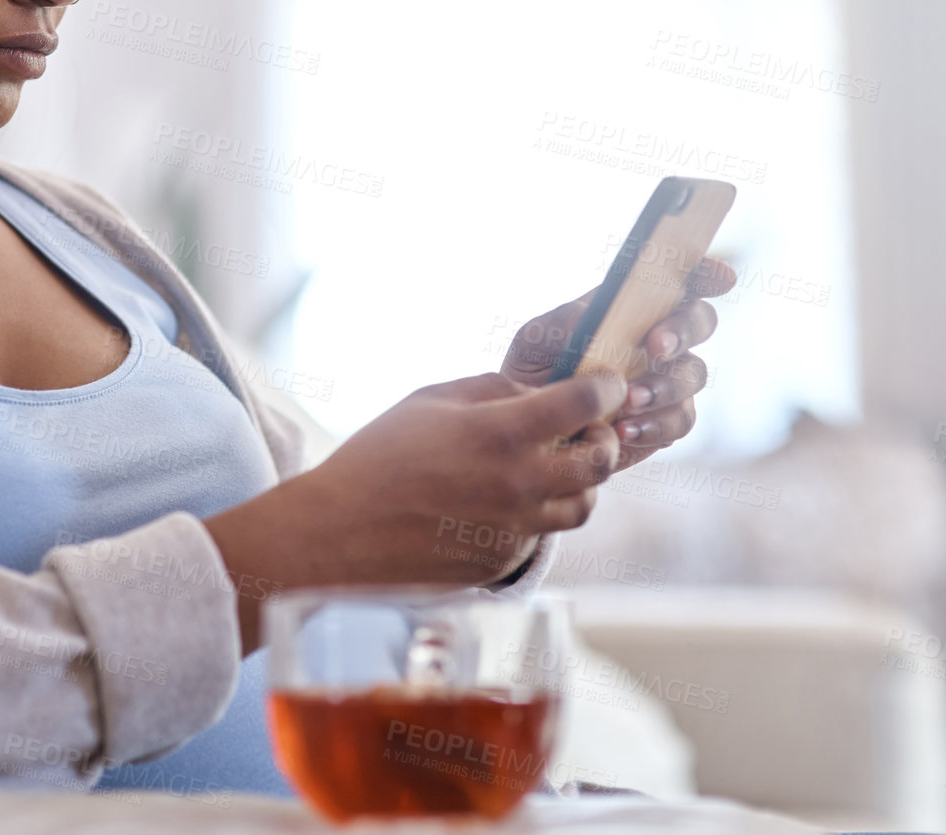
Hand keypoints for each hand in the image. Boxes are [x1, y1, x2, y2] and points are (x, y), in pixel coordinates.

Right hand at [203, 372, 624, 653]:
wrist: (339, 534)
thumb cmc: (376, 459)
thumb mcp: (427, 401)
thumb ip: (489, 390)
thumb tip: (532, 393)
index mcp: (501, 432)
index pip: (584, 403)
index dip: (605, 387)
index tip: (605, 384)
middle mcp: (519, 483)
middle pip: (600, 460)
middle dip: (604, 437)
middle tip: (590, 429)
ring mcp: (515, 528)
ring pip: (583, 506)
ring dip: (580, 482)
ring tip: (555, 469)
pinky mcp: (503, 561)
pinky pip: (541, 534)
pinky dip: (537, 515)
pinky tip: (506, 502)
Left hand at [501, 257, 737, 470]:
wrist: (528, 430)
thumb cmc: (533, 371)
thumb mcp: (535, 339)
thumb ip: (563, 321)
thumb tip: (592, 313)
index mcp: (634, 307)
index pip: (680, 280)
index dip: (706, 274)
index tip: (720, 277)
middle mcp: (660, 339)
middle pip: (700, 322)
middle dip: (684, 330)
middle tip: (656, 346)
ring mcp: (668, 381)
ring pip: (694, 374)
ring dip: (665, 385)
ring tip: (628, 401)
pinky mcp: (665, 422)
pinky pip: (679, 421)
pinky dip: (655, 425)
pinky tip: (624, 429)